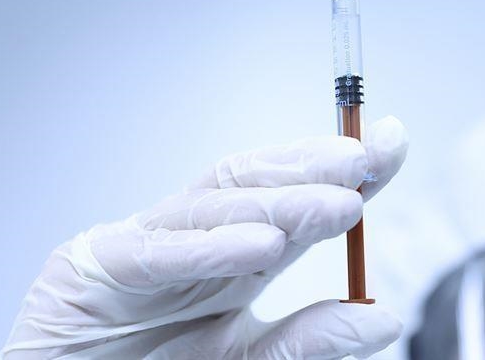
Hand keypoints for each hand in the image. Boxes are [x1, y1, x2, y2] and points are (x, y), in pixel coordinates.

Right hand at [2, 116, 408, 358]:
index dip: (344, 172)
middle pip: (256, 187)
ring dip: (276, 201)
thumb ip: (307, 341)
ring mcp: (143, 246)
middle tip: (366, 160)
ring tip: (335, 204)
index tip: (393, 145)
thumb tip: (383, 316)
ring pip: (212, 206)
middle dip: (313, 168)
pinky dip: (208, 246)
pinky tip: (260, 242)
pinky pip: (153, 250)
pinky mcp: (91, 266)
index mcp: (235, 261)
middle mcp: (195, 243)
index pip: (297, 204)